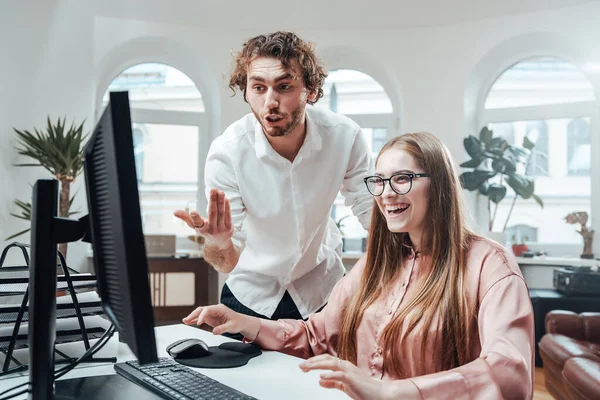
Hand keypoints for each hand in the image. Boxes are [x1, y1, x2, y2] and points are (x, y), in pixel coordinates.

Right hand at [174, 188, 233, 247]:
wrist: (219, 243)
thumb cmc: (205, 230)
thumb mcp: (195, 226)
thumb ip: (185, 217)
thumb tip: (174, 212)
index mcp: (201, 228)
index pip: (197, 222)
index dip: (194, 217)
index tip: (192, 212)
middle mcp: (211, 229)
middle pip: (212, 213)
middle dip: (213, 200)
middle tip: (213, 189)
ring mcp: (221, 229)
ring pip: (221, 213)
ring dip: (221, 201)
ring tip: (220, 191)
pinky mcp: (229, 228)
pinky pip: (228, 216)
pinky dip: (227, 207)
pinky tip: (226, 198)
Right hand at [182, 304, 260, 340]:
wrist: (242, 322)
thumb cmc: (238, 322)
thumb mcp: (232, 326)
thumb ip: (223, 328)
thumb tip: (214, 331)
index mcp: (220, 308)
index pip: (208, 310)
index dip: (202, 316)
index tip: (199, 323)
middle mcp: (215, 310)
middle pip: (202, 310)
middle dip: (193, 314)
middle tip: (186, 320)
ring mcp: (212, 314)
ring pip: (200, 313)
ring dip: (193, 317)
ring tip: (185, 321)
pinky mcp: (211, 319)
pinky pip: (202, 318)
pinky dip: (195, 320)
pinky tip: (189, 322)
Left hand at [300, 354, 415, 399]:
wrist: (380, 394)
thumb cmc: (364, 390)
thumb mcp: (345, 386)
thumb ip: (333, 382)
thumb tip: (320, 380)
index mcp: (344, 366)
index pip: (326, 360)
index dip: (314, 361)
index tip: (304, 365)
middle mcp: (346, 365)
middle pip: (326, 358)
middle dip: (313, 361)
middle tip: (301, 366)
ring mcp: (350, 371)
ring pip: (331, 363)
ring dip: (317, 364)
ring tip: (307, 368)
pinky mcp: (353, 379)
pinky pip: (340, 374)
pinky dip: (330, 374)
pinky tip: (321, 376)